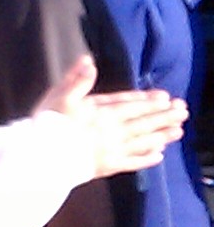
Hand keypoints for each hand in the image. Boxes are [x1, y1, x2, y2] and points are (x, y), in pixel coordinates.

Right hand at [43, 55, 186, 175]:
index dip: (147, 100)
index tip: (165, 97)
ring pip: (142, 140)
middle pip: (142, 121)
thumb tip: (88, 60)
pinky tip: (159, 156)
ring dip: (162, 135)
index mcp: (100, 111)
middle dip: (163, 116)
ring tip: (179, 131)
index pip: (128, 104)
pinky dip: (146, 159)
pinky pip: (132, 162)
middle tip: (183, 112)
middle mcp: (112, 130)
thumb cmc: (49, 123)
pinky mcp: (108, 166)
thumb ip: (76, 79)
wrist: (42, 155)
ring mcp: (112, 149)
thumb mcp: (59, 95)